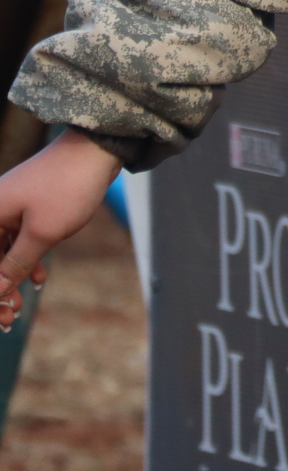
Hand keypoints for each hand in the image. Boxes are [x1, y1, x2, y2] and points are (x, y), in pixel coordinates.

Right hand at [0, 128, 122, 329]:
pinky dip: (25, 259)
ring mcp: (10, 207)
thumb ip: (15, 264)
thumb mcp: (42, 233)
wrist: (95, 149)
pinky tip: (37, 279)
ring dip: (10, 278)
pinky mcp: (28, 206)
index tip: (1, 316)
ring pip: (3, 251)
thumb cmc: (67, 187)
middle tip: (8, 320)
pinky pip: (18, 239)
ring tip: (18, 308)